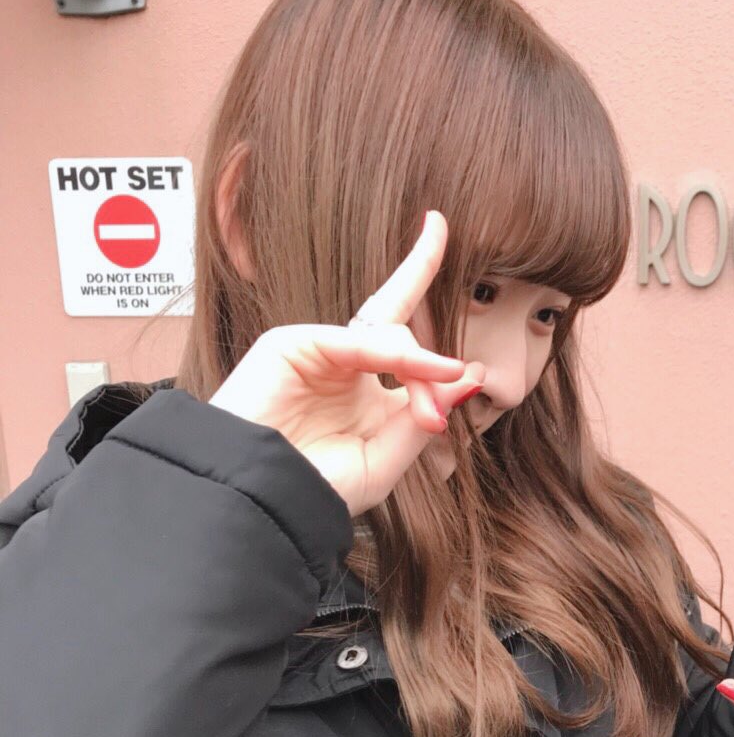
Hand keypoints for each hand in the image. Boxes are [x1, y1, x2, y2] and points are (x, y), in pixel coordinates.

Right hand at [209, 209, 483, 516]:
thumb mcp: (383, 461)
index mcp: (363, 394)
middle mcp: (342, 367)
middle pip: (396, 327)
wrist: (263, 503)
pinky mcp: (291, 345)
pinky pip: (354, 341)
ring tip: (437, 396)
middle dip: (431, 361)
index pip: (401, 339)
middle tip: (451, 396)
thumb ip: (420, 418)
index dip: (420, 280)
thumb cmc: (316, 489)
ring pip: (384, 338)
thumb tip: (466, 376)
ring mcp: (317, 353)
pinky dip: (391, 352)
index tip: (438, 233)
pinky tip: (419, 366)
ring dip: (419, 365)